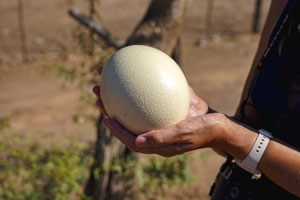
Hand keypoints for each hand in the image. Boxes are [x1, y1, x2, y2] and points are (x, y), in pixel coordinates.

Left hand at [92, 68, 228, 156]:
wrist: (220, 125)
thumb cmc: (205, 129)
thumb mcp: (186, 132)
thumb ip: (162, 138)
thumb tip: (136, 141)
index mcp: (157, 144)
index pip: (131, 139)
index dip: (116, 130)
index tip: (105, 117)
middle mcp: (155, 135)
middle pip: (128, 124)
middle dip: (111, 110)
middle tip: (98, 94)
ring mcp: (159, 124)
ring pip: (135, 113)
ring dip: (119, 99)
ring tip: (107, 84)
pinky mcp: (165, 114)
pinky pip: (149, 103)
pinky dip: (138, 92)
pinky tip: (135, 76)